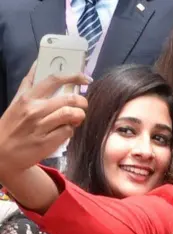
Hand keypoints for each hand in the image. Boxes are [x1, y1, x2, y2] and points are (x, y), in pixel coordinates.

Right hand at [0, 62, 89, 177]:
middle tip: (83, 105)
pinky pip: (68, 131)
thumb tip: (38, 62)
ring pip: (71, 115)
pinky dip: (70, 130)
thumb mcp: (16, 102)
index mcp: (28, 98)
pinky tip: (65, 131)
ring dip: (79, 116)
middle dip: (82, 101)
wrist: (1, 154)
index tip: (86, 78)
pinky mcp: (46, 142)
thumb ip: (29, 83)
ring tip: (76, 118)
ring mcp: (41, 126)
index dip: (74, 76)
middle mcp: (34, 110)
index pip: (54, 80)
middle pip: (69, 99)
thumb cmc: (11, 126)